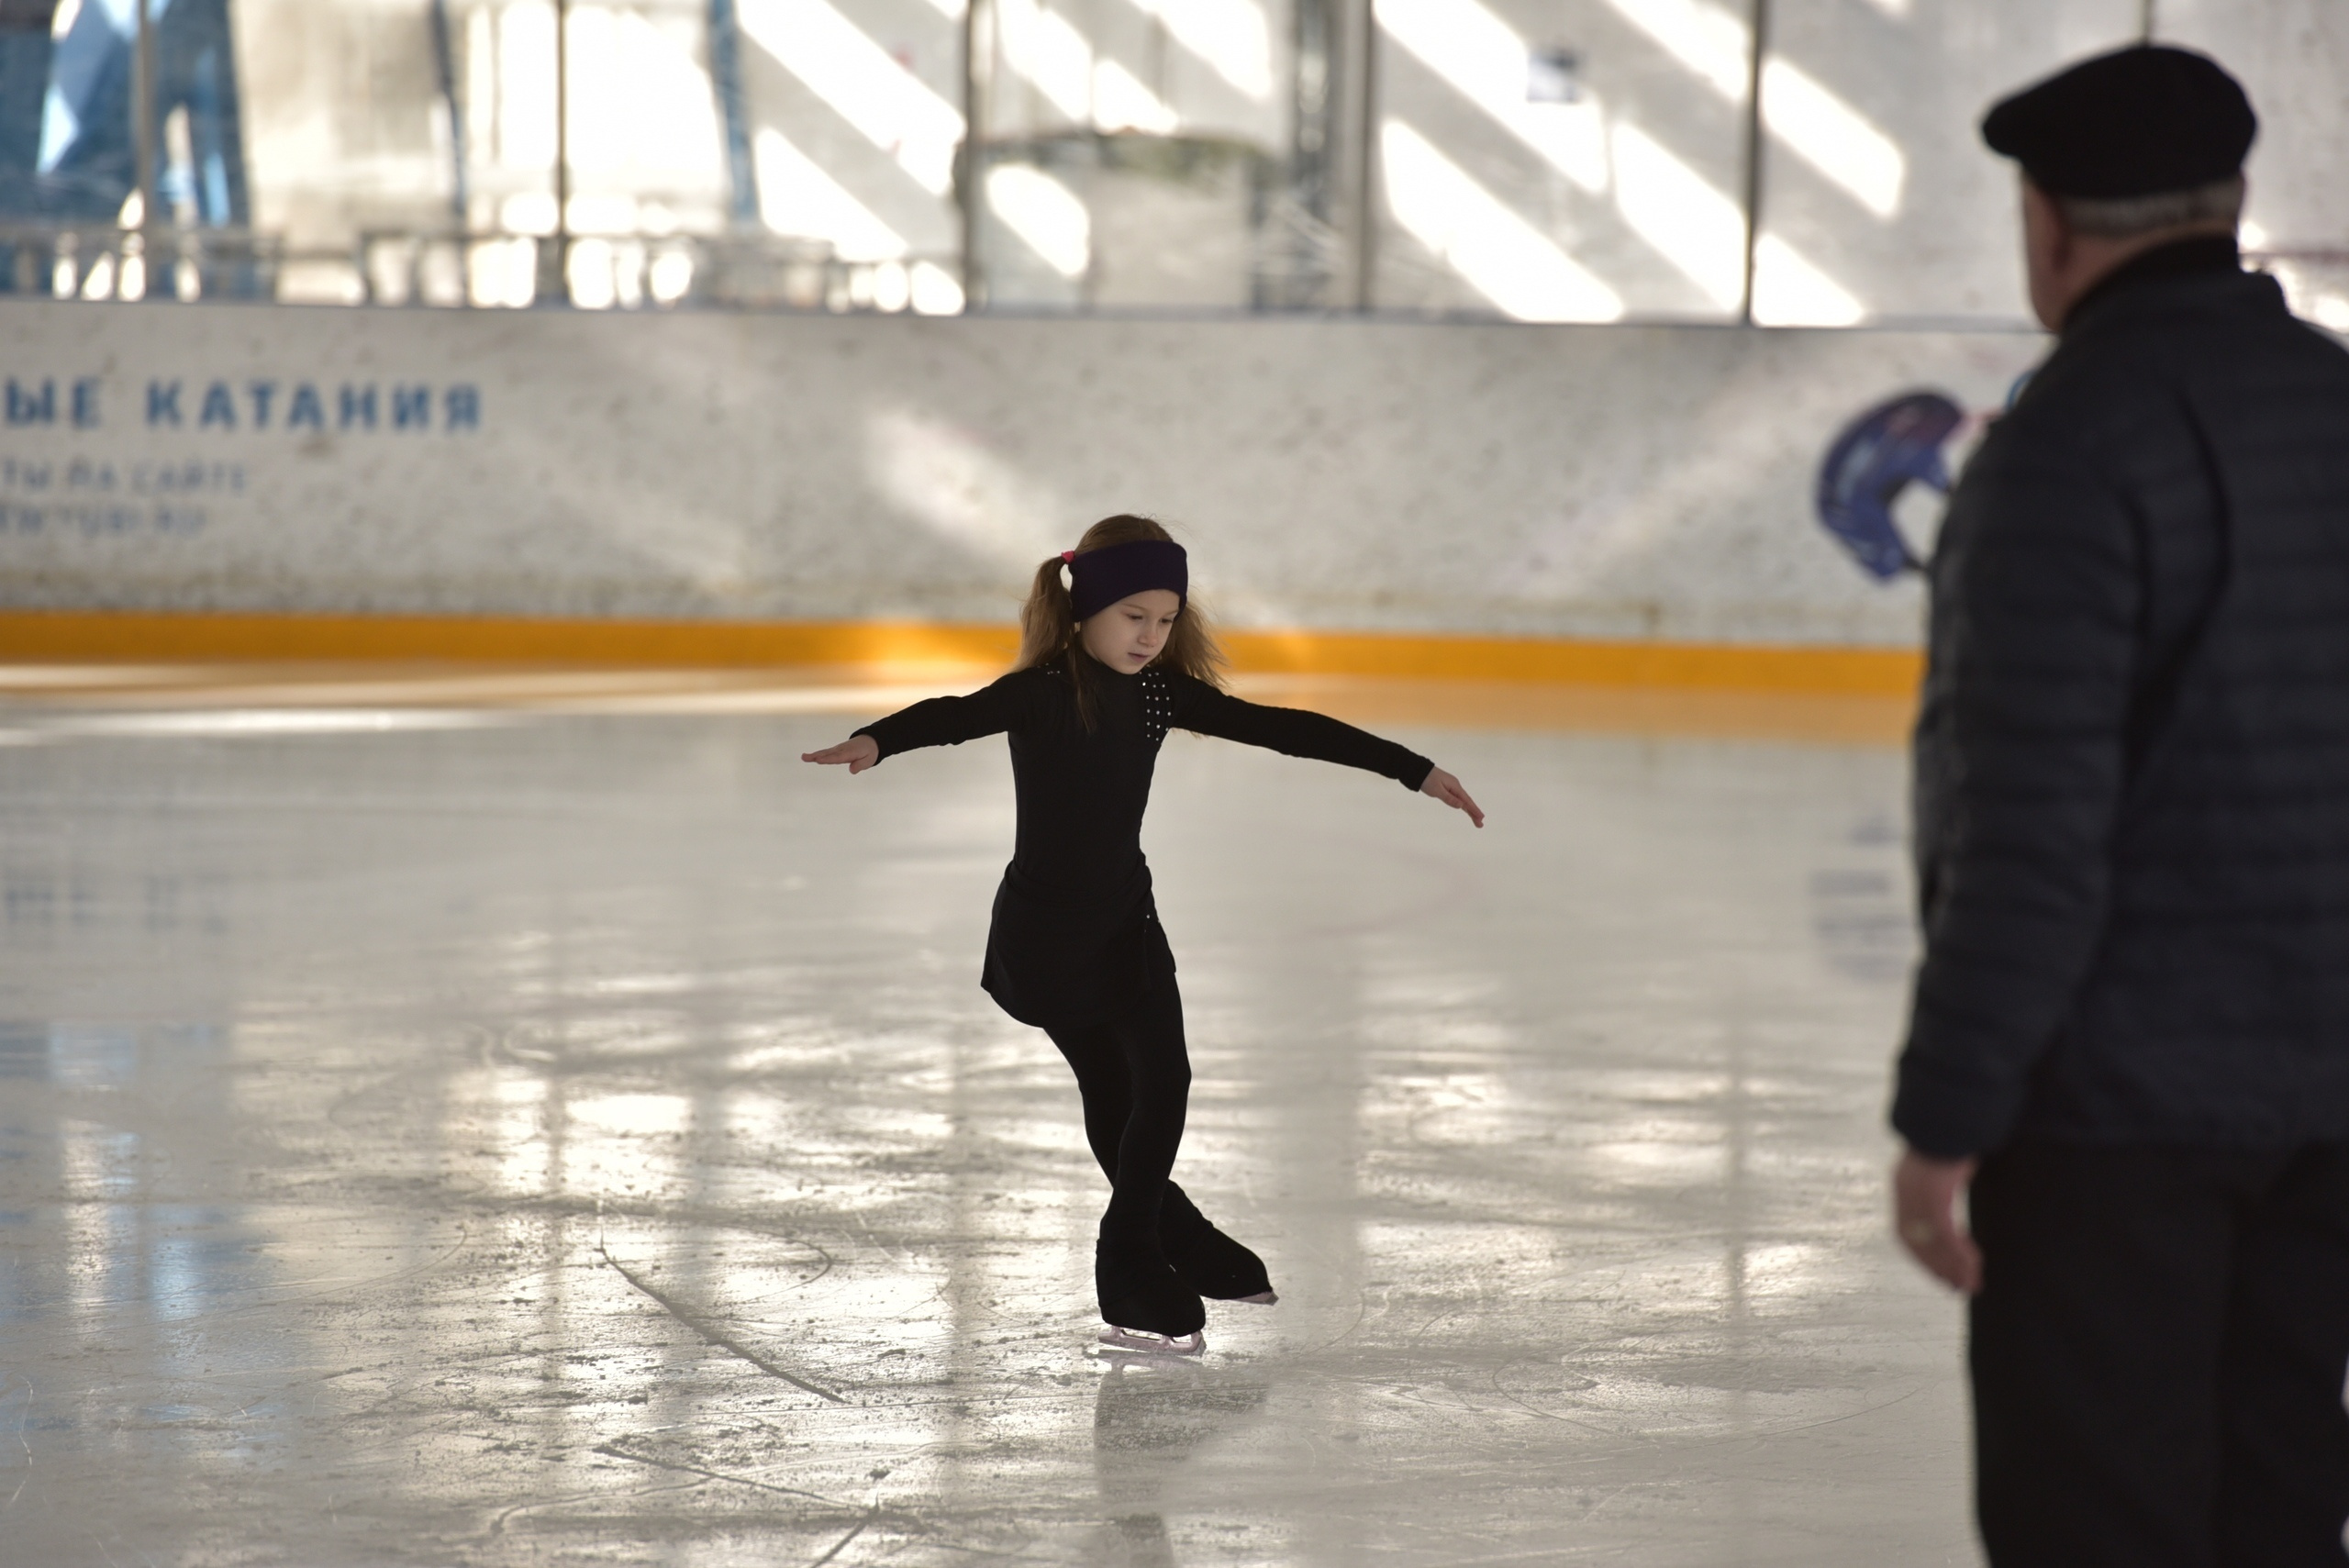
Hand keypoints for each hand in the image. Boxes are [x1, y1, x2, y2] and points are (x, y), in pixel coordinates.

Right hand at [802, 735, 879, 773]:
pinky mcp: (836, 750)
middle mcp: (842, 750)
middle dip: (817, 756)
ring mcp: (838, 749)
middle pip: (828, 754)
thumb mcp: (869, 760)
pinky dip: (817, 754)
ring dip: (814, 755)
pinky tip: (808, 757)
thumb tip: (851, 770)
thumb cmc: (870, 752)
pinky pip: (826, 753)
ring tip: (803, 757)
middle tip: (805, 758)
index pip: (838, 757)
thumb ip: (860, 765)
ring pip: (825, 753)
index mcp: (850, 753)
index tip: (818, 760)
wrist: (870, 741)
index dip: (828, 759)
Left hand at [1421, 767, 1483, 826]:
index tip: (1481, 817)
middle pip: (1467, 802)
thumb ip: (1449, 799)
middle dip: (1474, 813)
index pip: (1466, 800)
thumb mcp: (1437, 790)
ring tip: (1477, 820)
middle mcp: (1456, 787)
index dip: (1474, 809)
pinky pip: (1458, 799)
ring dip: (1470, 810)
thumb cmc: (1427, 780)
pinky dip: (1463, 805)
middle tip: (1480, 824)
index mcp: (1455, 786)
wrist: (1419, 771)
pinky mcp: (1448, 789)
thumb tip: (1461, 806)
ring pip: (1463, 801)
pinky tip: (1467, 810)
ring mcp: (1452, 788)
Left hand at [1893, 1147, 1981, 1293]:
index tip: (1941, 1276)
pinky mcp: (1936, 1191)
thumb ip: (1945, 1186)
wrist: (1954, 1108)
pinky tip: (1974, 1262)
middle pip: (1916, 1242)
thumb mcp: (1946, 1165)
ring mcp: (1918, 1192)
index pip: (1905, 1233)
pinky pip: (1946, 1231)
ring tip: (1972, 1283)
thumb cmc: (1956, 1134)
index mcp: (1904, 1185)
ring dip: (1952, 1265)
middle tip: (1960, 1287)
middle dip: (1938, 1268)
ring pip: (1932, 1242)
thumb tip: (1954, 1206)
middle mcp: (1905, 1191)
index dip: (1923, 1258)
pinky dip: (1958, 1250)